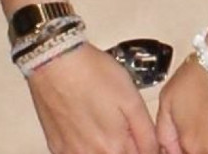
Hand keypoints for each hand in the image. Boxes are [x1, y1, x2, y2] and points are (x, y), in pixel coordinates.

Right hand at [25, 42, 159, 153]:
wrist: (55, 63)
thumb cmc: (92, 74)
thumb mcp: (132, 100)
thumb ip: (145, 132)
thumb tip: (153, 150)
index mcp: (114, 146)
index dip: (147, 149)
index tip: (145, 140)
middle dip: (128, 148)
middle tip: (125, 127)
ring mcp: (71, 152)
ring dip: (108, 148)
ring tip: (106, 123)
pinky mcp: (56, 146)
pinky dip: (87, 147)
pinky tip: (88, 128)